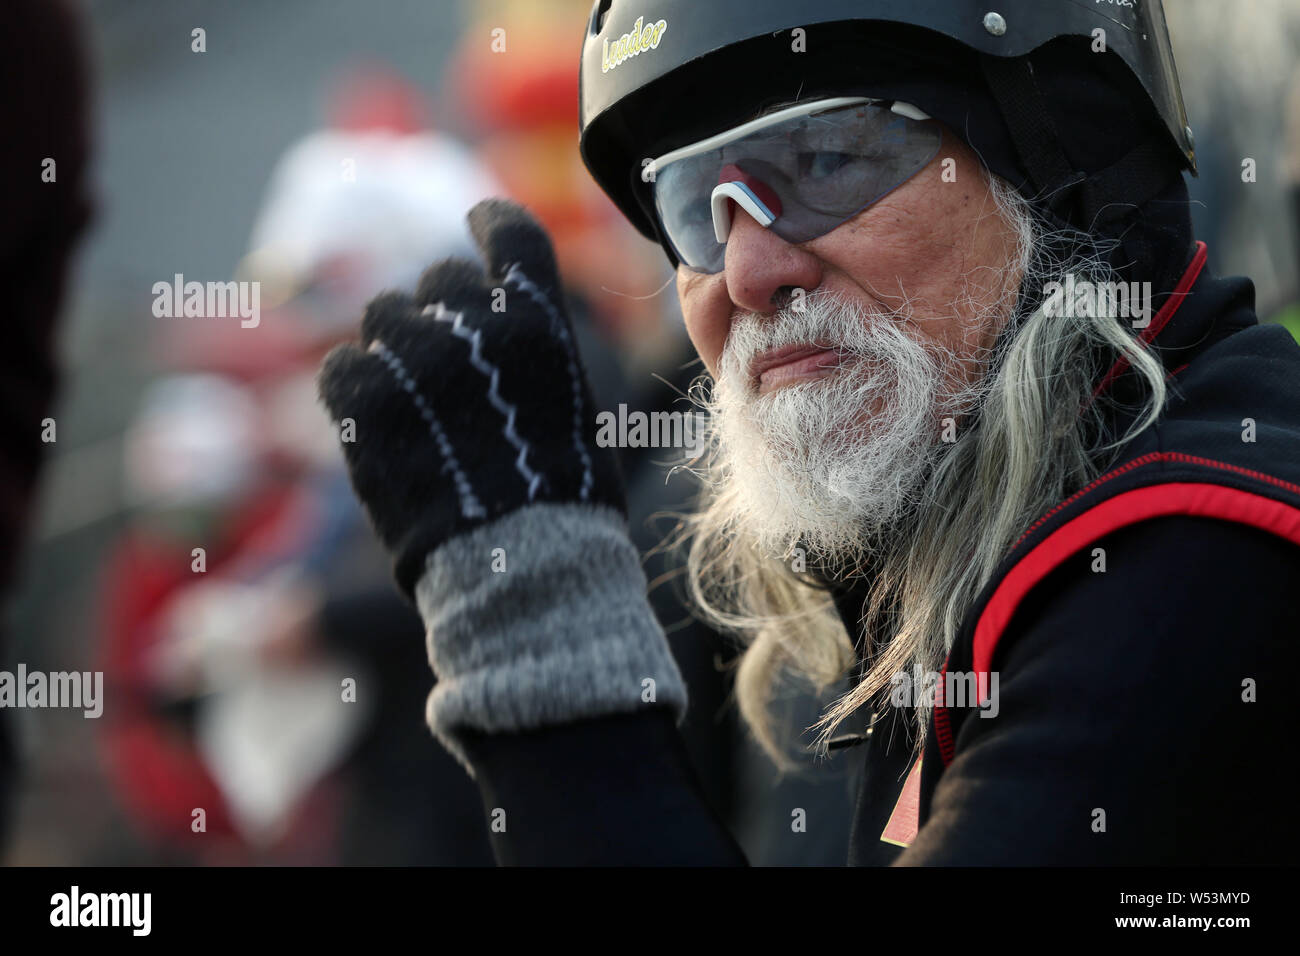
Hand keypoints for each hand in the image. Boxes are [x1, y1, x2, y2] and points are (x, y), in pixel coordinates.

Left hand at [317, 199, 623, 594]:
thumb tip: (504, 324)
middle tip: (447, 369)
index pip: (508, 231)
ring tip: (414, 409)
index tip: (475, 220)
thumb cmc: (562, 501)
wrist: (519, 564)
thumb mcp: (576, 405)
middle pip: (439, 279)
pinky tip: (377, 424)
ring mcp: (412, 356)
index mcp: (538, 318)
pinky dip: (355, 389)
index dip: (489, 222)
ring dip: (396, 350)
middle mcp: (473, 321)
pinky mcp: (362, 398)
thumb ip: (535, 351)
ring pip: (383, 317)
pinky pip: (341, 365)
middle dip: (442, 314)